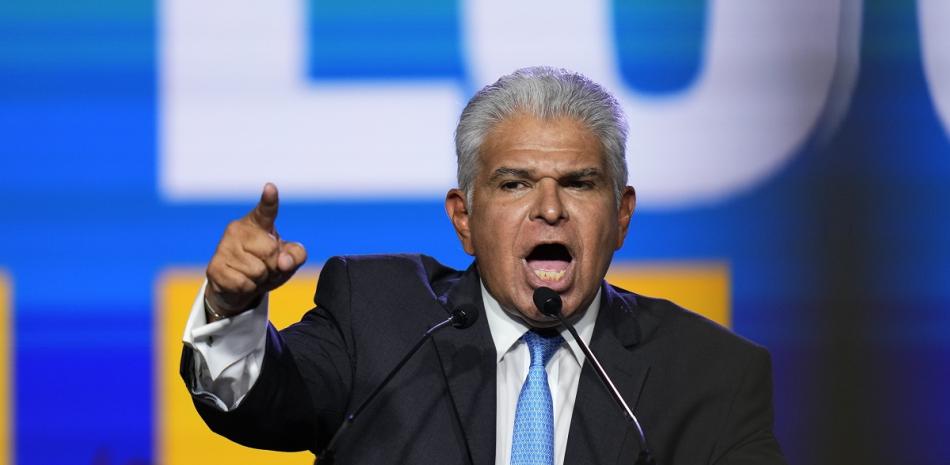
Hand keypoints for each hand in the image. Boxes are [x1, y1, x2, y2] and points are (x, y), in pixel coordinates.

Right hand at [204, 183, 306, 318]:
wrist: (236, 288)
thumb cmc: (266, 266)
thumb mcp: (288, 260)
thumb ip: (296, 255)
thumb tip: (284, 261)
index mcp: (258, 223)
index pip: (266, 210)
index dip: (269, 200)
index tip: (271, 188)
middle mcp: (238, 229)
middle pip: (270, 251)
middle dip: (273, 266)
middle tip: (265, 267)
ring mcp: (224, 247)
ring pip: (257, 271)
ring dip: (260, 279)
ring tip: (252, 275)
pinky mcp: (214, 267)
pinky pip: (244, 284)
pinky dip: (248, 288)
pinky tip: (241, 282)